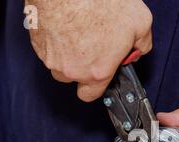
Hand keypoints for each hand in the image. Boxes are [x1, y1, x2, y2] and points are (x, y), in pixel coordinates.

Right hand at [26, 0, 152, 101]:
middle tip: (95, 45)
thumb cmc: (100, 0)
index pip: (91, 95)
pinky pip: (47, 48)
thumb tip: (140, 48)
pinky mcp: (36, 42)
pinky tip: (67, 23)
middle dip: (83, 66)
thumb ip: (142, 44)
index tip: (102, 72)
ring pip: (59, 63)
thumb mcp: (140, 22)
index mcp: (97, 71)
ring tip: (81, 30)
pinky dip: (56, 39)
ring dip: (68, 53)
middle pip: (74, 78)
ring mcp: (50, 57)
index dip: (97, 85)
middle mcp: (72, 69)